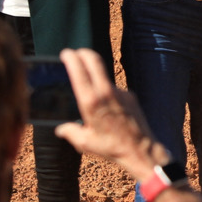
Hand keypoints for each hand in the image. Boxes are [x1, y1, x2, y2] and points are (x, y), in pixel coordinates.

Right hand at [54, 48, 169, 181]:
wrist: (141, 149)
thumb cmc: (111, 147)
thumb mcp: (84, 142)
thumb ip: (69, 132)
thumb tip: (61, 128)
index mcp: (91, 101)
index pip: (79, 70)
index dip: (71, 58)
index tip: (66, 53)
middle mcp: (106, 92)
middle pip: (94, 61)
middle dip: (83, 53)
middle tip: (76, 52)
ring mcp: (120, 92)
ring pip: (104, 76)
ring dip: (95, 74)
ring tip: (87, 84)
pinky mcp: (130, 95)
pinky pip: (114, 89)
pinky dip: (106, 91)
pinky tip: (105, 105)